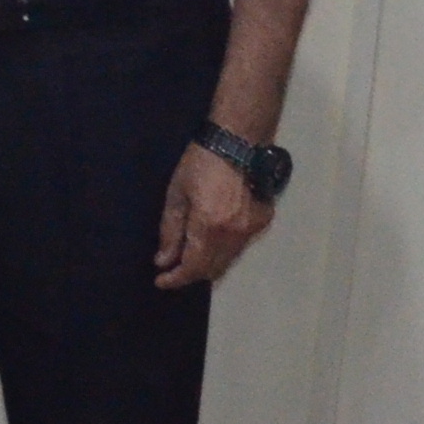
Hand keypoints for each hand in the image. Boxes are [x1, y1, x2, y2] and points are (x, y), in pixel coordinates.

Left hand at [152, 138, 275, 290]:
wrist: (239, 142)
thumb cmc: (201, 163)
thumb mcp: (177, 194)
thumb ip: (170, 231)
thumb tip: (164, 260)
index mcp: (209, 227)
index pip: (193, 267)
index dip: (176, 278)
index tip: (161, 281)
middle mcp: (234, 235)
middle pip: (212, 269)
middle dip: (191, 274)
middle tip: (172, 269)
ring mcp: (251, 230)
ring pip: (228, 261)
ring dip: (208, 265)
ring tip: (189, 258)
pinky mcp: (262, 222)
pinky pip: (240, 247)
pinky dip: (224, 251)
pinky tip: (211, 242)